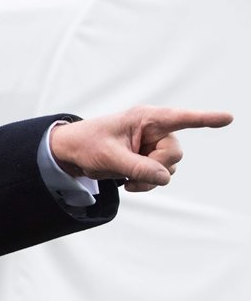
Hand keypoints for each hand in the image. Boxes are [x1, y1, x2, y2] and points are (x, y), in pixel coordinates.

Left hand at [49, 106, 232, 192]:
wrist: (72, 152)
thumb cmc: (87, 144)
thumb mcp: (108, 157)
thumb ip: (137, 166)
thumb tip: (165, 178)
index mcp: (145, 118)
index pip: (180, 118)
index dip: (205, 119)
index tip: (227, 118)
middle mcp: (154, 129)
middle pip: (175, 153)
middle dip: (156, 167)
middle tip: (131, 173)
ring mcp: (153, 145)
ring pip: (169, 168)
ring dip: (150, 179)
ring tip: (126, 179)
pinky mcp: (149, 159)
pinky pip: (160, 176)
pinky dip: (147, 183)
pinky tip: (129, 182)